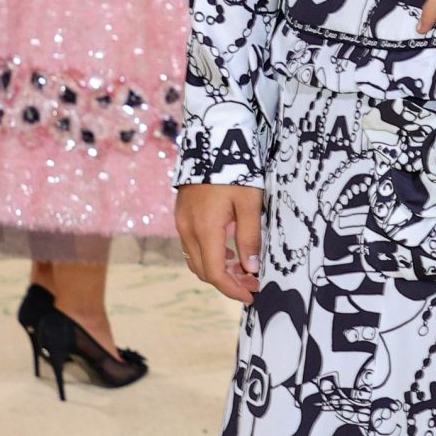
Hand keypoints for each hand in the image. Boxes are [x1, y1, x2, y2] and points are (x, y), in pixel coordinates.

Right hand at [177, 182, 263, 303]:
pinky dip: (209, 255)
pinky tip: (228, 251)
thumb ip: (250, 238)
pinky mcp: (182, 215)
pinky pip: (192, 246)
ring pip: (196, 260)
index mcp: (205, 230)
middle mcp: (188, 230)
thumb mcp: (249, 204)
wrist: (211, 141)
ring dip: (218, 270)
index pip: (214, 273)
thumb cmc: (235, 171)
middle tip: (253, 282)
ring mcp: (181, 223)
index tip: (251, 295)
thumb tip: (251, 269)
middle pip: (203, 271)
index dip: (232, 290)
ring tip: (243, 269)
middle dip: (228, 282)